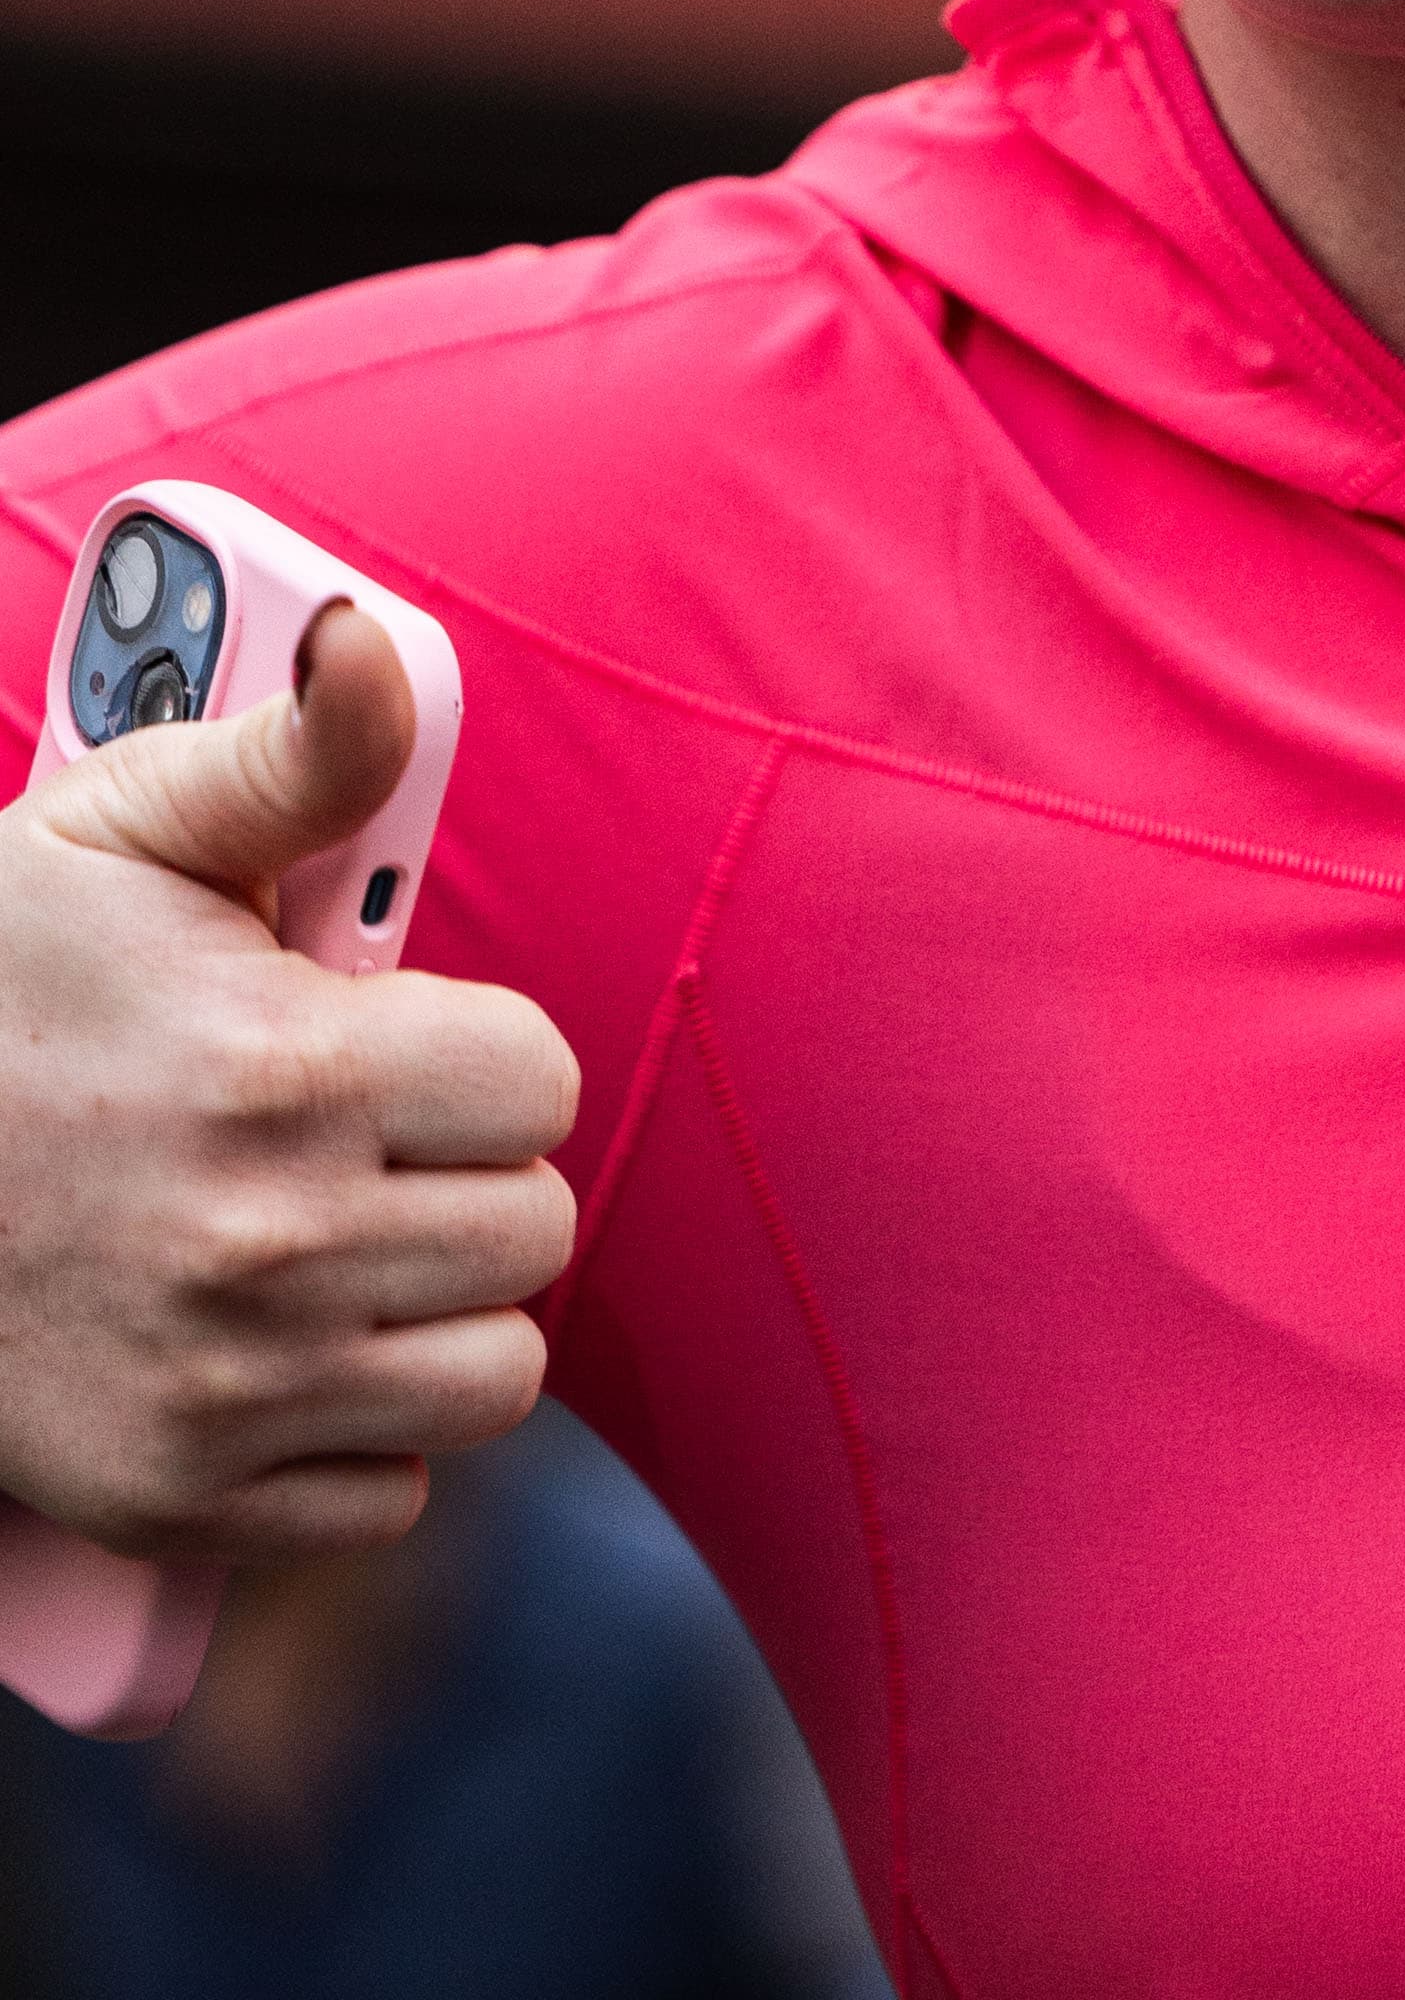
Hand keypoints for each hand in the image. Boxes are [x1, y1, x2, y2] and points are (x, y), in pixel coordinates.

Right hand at [0, 607, 577, 1559]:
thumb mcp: (128, 826)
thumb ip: (300, 750)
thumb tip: (379, 642)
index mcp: (284, 1072)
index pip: (535, 1084)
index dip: (477, 1053)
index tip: (395, 1042)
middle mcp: (269, 1248)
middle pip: (531, 1231)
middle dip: (465, 1173)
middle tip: (367, 1141)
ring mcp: (225, 1392)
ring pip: (492, 1378)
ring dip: (440, 1309)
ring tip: (352, 1239)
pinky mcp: (175, 1503)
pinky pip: (386, 1499)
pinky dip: (358, 1434)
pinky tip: (291, 1347)